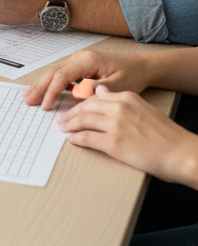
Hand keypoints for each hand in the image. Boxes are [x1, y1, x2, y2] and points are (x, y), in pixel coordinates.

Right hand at [23, 49, 154, 109]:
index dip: (51, 91)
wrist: (141, 67)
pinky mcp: (80, 66)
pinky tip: (47, 92)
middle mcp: (79, 57)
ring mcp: (78, 60)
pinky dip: (51, 83)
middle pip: (53, 72)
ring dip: (42, 84)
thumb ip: (96, 89)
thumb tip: (76, 94)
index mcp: (87, 60)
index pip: (62, 76)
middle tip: (27, 100)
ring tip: (30, 95)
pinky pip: (61, 74)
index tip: (45, 105)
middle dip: (40, 86)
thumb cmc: (132, 75)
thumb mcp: (118, 85)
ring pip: (54, 72)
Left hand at [56, 86, 197, 187]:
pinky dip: (76, 138)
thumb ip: (122, 100)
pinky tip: (72, 139)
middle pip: (85, 107)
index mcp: (126, 97)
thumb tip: (102, 92)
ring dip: (69, 124)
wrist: (183, 153)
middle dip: (70, 113)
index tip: (73, 108)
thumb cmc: (167, 135)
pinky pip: (88, 138)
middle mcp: (119, 107)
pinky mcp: (114, 144)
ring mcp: (115, 125)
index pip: (94, 97)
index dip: (80, 103)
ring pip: (83, 120)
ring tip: (62, 128)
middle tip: (61, 119)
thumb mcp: (144, 109)